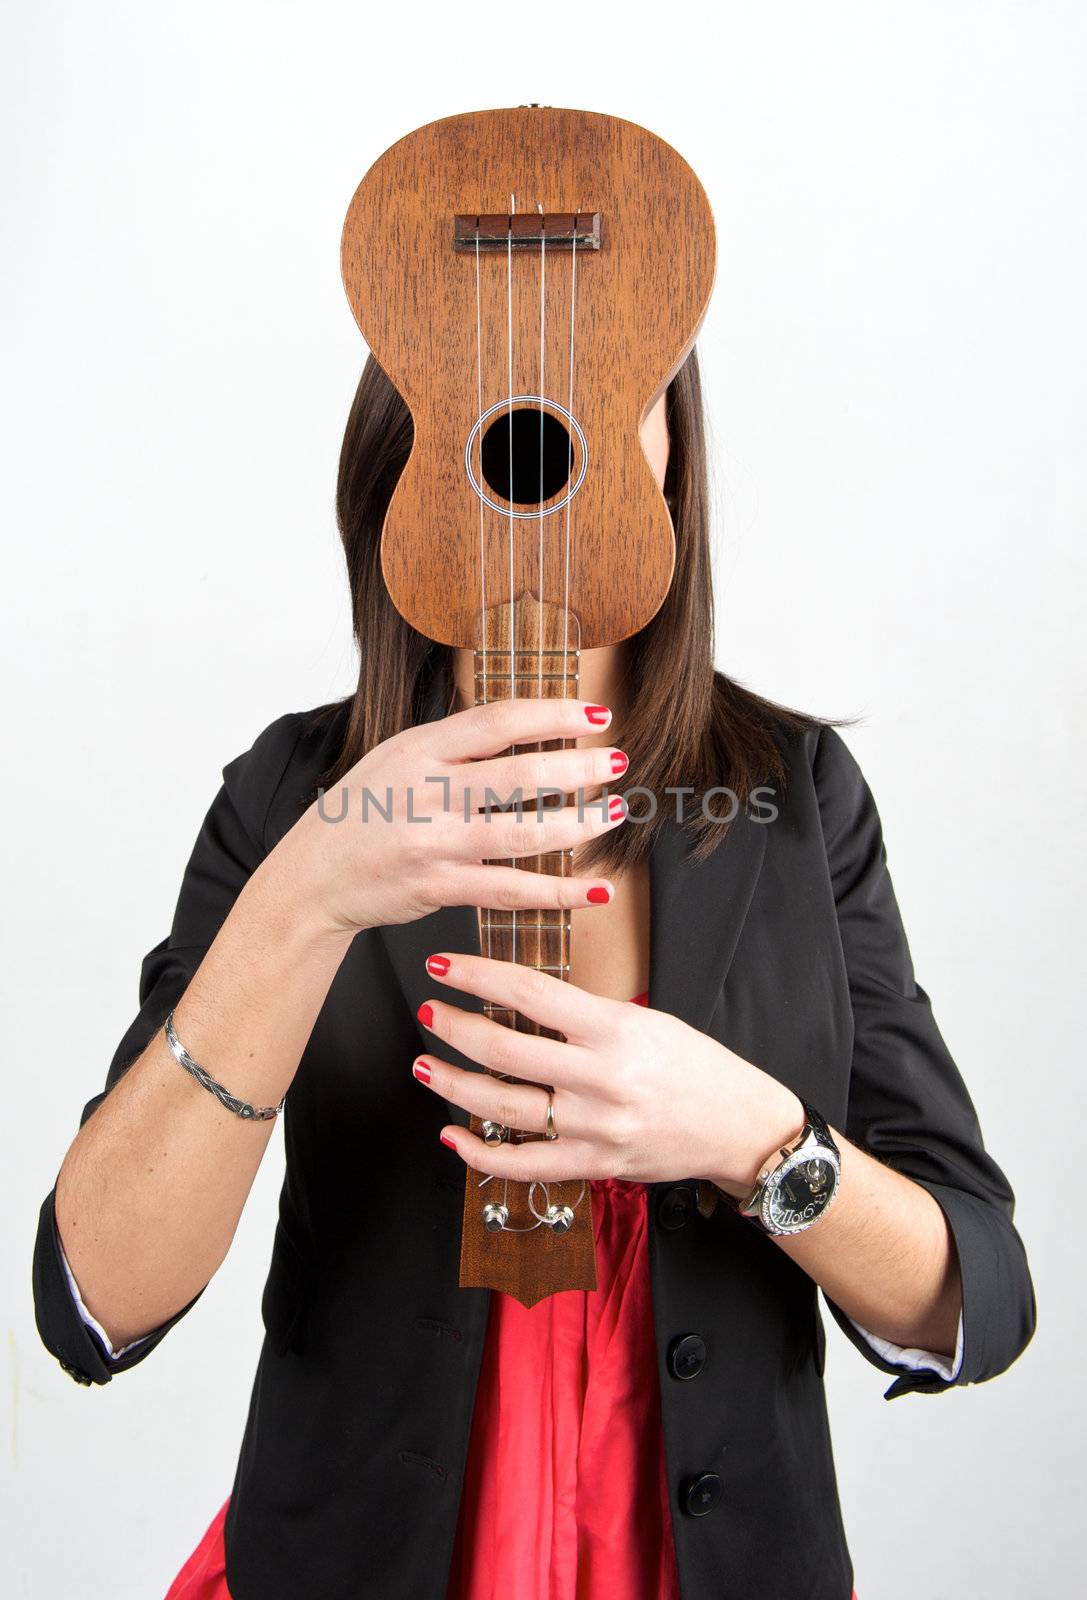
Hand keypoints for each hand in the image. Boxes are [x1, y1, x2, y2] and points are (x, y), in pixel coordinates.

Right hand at [274, 698, 628, 935]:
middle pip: (517, 776)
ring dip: (577, 825)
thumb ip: (453, 747)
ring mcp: (432, 843)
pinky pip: (509, 891)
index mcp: (418, 750)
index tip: (597, 713)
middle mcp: (425, 792)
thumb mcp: (396, 759)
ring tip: (614, 814)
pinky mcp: (437, 888)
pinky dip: (558, 892)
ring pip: (521, 835)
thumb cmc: (361, 814)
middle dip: (577, 767)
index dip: (553, 714)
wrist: (311, 878)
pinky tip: (595, 890)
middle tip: (617, 762)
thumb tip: (525, 727)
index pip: (497, 721)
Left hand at [411, 952, 805, 1194]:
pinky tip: (452, 1134)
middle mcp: (601, 1078)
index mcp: (614, 1029)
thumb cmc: (695, 1066)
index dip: (478, 976)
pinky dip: (480, 1154)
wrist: (739, 1126)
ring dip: (454, 1084)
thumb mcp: (646, 1020)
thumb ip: (587, 1015)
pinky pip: (523, 1165)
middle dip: (455, 1027)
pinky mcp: (593, 1165)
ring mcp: (594, 1127)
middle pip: (505, 1050)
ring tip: (426, 1064)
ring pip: (503, 1107)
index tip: (446, 966)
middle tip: (430, 1010)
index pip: (530, 993)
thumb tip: (525, 1000)